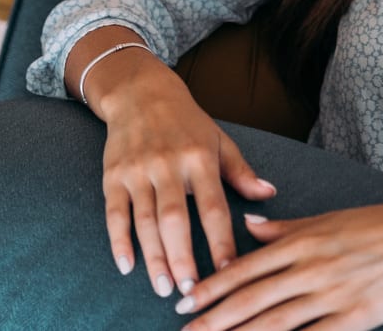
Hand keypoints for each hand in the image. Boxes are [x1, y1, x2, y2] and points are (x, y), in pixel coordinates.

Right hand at [98, 70, 278, 299]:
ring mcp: (139, 171)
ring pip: (145, 221)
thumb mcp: (219, 141)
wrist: (140, 92)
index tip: (228, 271)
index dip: (221, 241)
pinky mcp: (113, 175)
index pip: (214, 207)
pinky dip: (118, 241)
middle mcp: (169, 165)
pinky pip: (115, 213)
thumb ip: (241, 171)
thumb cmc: (186, 123)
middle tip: (189, 290)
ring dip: (153, 257)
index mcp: (200, 159)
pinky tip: (126, 266)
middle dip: (182, 257)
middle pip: (175, 219)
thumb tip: (269, 194)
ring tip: (163, 287)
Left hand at [176, 195, 382, 330]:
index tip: (182, 301)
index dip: (211, 287)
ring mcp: (333, 293)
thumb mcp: (330, 218)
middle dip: (212, 319)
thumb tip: (248, 224)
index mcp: (303, 241)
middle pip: (250, 299)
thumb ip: (286, 228)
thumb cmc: (382, 225)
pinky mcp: (356, 317)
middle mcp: (311, 267)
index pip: (245, 268)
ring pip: (275, 322)